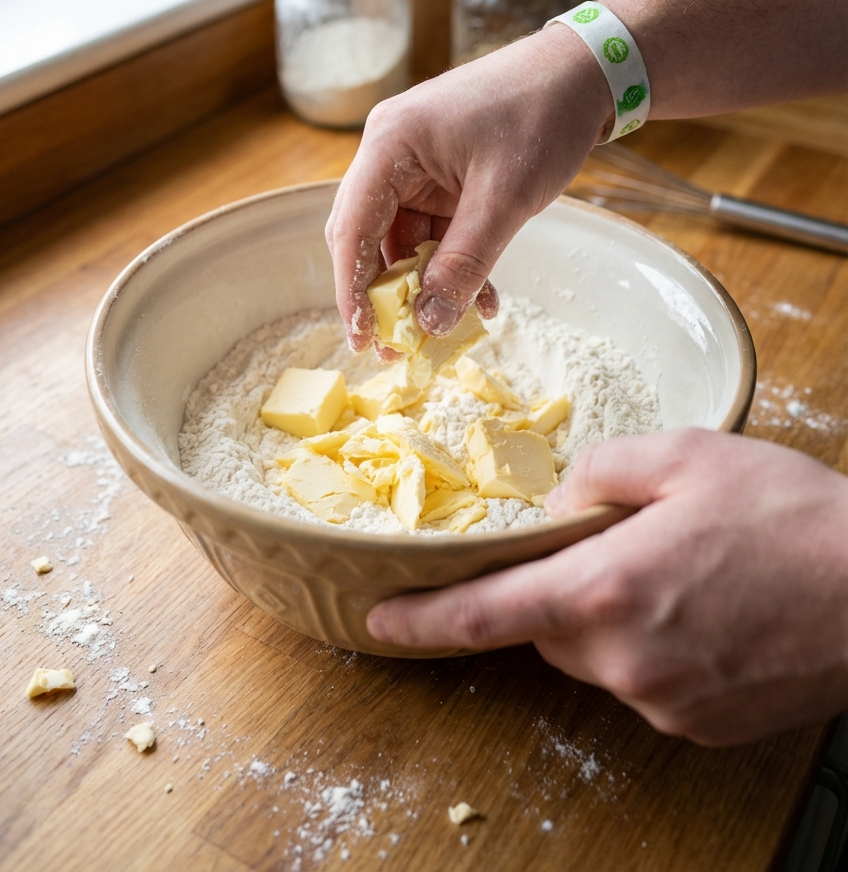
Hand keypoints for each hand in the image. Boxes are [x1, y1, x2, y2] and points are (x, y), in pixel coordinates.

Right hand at [325, 25, 610, 350]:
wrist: (584, 74)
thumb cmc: (541, 116)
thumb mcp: (504, 200)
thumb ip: (464, 263)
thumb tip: (430, 322)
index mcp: (391, 144)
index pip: (352, 228)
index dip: (352, 289)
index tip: (362, 338)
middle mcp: (392, 153)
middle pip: (369, 236)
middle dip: (387, 294)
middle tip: (400, 346)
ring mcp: (417, 165)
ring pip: (405, 240)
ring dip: (428, 284)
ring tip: (453, 325)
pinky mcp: (443, 176)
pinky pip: (435, 231)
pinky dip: (452, 265)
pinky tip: (481, 297)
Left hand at [366, 431, 847, 744]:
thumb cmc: (790, 516)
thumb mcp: (687, 456)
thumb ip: (602, 472)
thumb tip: (561, 501)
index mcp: (607, 587)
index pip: (487, 615)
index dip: (423, 620)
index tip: (379, 623)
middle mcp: (625, 657)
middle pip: (548, 630)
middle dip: (560, 589)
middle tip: (617, 545)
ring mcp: (664, 699)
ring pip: (598, 656)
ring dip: (614, 616)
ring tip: (685, 572)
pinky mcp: (700, 723)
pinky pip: (646, 681)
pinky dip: (657, 645)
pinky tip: (710, 609)